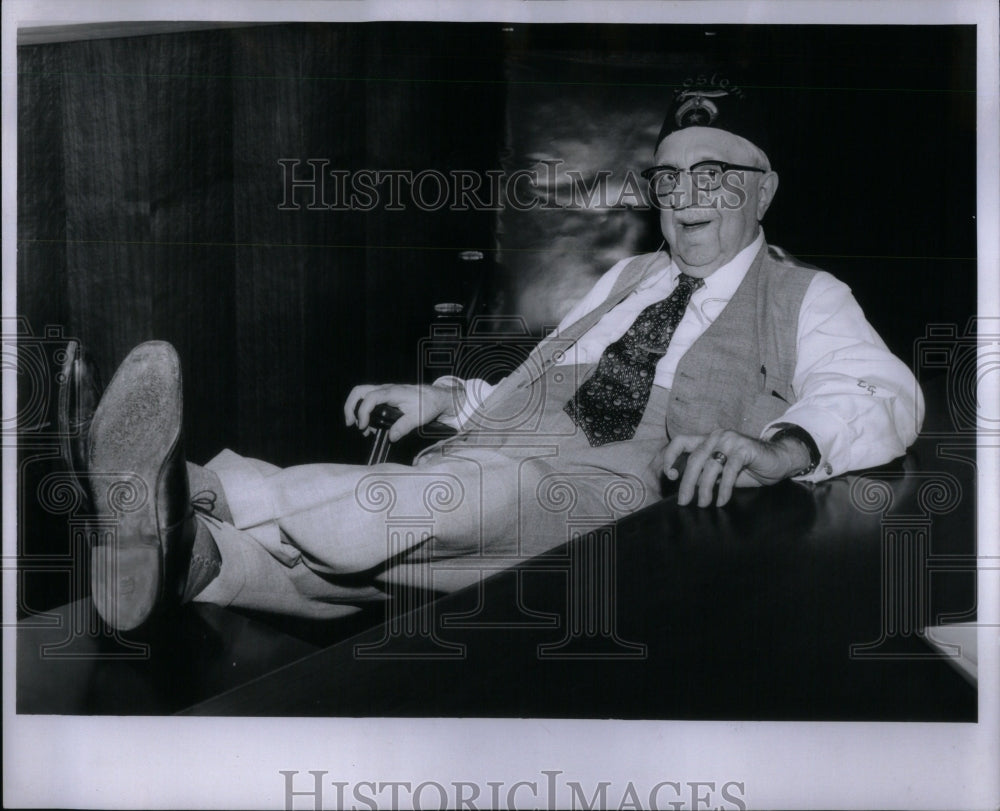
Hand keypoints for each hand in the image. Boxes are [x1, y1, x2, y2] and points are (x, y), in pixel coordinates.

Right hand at [344, 383, 456, 442]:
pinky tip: (370, 427)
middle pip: (359, 391)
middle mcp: (385, 389)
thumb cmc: (428, 404)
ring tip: (363, 429)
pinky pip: (369, 401)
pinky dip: (364, 412)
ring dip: (357, 410)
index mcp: (392, 392)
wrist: (436, 397)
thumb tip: (391, 436)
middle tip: (350, 423)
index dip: (363, 412)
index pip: (370, 398)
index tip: (364, 427)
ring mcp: (384, 392)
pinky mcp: (385, 397)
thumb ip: (405, 426)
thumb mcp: (419, 417)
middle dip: (350, 406)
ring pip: (362, 395)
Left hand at [655, 428, 811, 507]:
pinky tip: (722, 502)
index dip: (669, 456)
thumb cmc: (748, 467)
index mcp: (707, 439)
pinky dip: (724, 489)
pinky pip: (729, 471)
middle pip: (694, 459)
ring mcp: (730, 441)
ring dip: (705, 489)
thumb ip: (704, 474)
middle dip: (686, 483)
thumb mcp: (721, 471)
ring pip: (710, 467)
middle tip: (683, 502)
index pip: (680, 442)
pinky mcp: (744, 449)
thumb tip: (686, 488)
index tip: (670, 476)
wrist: (779, 460)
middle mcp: (716, 436)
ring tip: (704, 505)